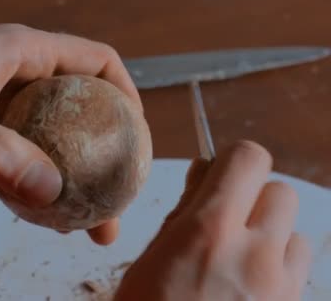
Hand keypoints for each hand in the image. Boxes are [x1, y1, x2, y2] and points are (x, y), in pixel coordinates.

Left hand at [0, 24, 138, 243]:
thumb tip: (47, 189)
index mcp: (19, 50)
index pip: (95, 59)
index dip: (125, 93)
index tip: (135, 136)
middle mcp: (14, 68)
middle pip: (78, 101)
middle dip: (103, 143)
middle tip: (116, 191)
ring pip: (50, 127)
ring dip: (69, 164)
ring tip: (83, 211)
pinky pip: (21, 144)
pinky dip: (36, 170)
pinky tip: (39, 203)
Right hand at [115, 141, 310, 299]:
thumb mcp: (150, 262)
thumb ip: (183, 213)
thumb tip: (204, 173)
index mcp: (207, 232)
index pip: (247, 159)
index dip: (232, 163)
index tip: (218, 178)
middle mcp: (253, 254)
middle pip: (280, 191)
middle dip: (253, 199)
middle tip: (225, 223)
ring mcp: (281, 288)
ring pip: (297, 232)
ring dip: (271, 236)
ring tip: (239, 262)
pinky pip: (299, 270)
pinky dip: (279, 268)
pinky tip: (250, 288)